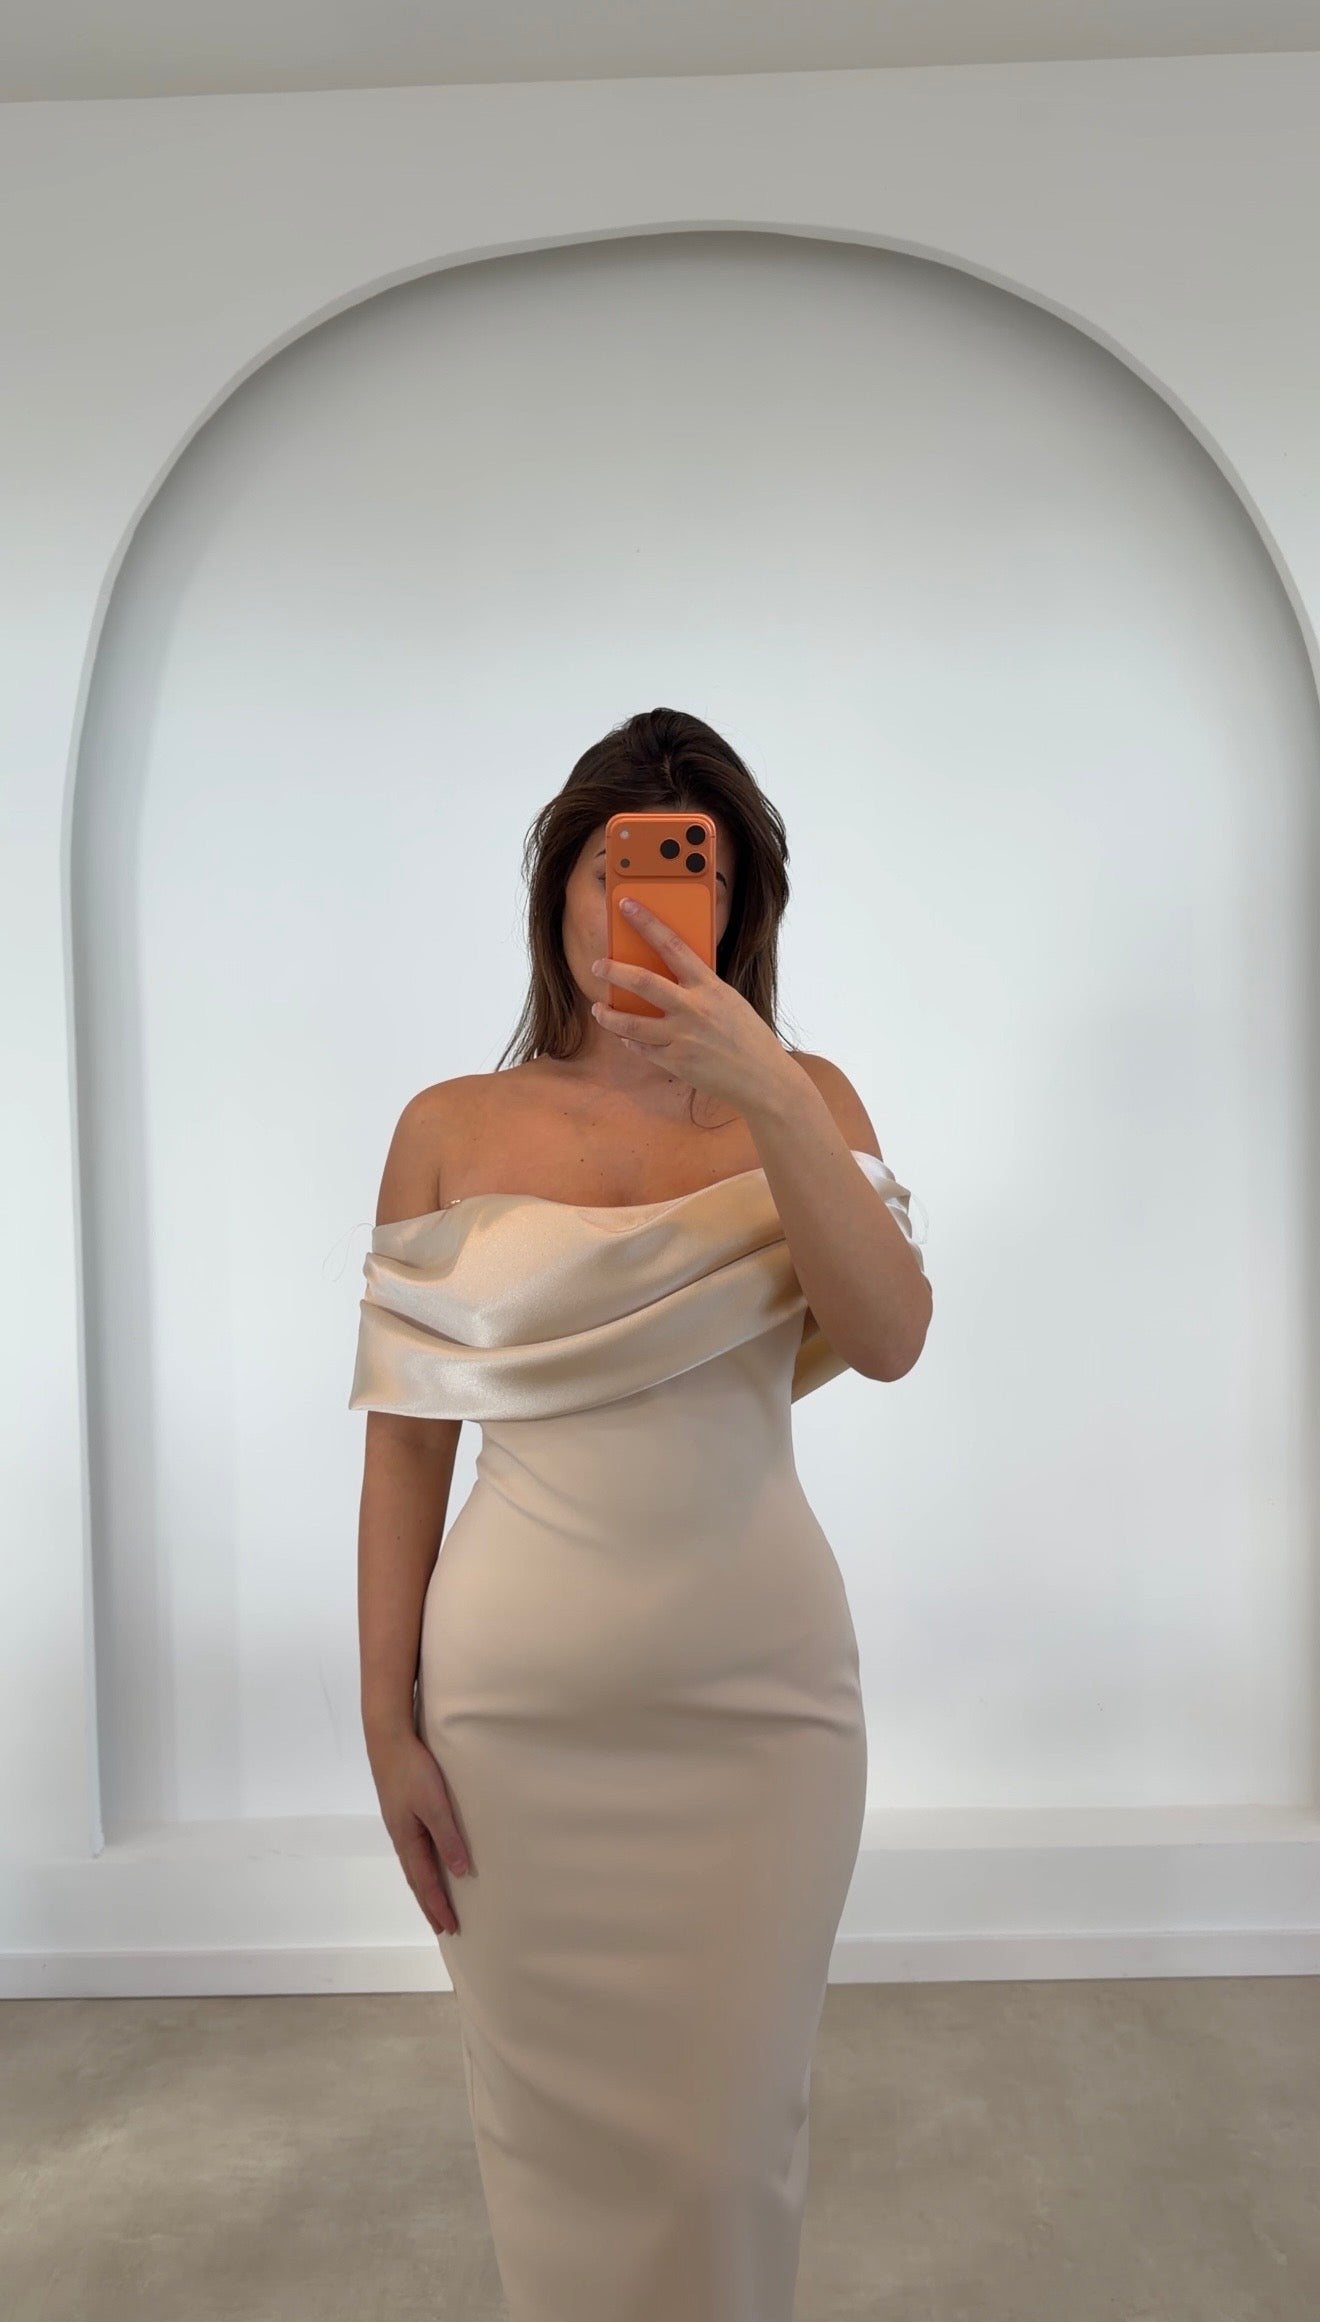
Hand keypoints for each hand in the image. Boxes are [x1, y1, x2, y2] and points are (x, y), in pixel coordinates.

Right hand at [369, 1727, 470, 1939]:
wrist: (388, 1741)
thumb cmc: (413, 1772)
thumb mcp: (435, 1805)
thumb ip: (448, 1838)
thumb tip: (461, 1872)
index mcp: (409, 1841)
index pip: (426, 1883)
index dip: (438, 1906)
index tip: (450, 1928)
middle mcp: (402, 1838)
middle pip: (417, 1880)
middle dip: (430, 1904)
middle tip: (442, 1927)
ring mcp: (400, 1826)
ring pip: (413, 1866)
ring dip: (425, 1888)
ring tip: (434, 1903)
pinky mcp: (401, 1813)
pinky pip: (413, 1852)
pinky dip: (421, 1868)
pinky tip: (426, 1863)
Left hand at [591, 895, 792, 1115]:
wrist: (762, 1078)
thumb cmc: (748, 1036)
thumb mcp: (728, 1000)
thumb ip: (700, 988)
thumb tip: (668, 975)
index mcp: (709, 987)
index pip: (672, 945)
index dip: (647, 923)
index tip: (626, 905)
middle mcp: (694, 1009)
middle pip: (643, 983)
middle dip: (614, 972)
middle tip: (598, 966)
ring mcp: (683, 1038)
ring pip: (632, 1023)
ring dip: (609, 1015)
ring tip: (598, 1009)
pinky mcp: (676, 1063)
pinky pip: (642, 1049)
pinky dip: (629, 1041)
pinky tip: (623, 1036)